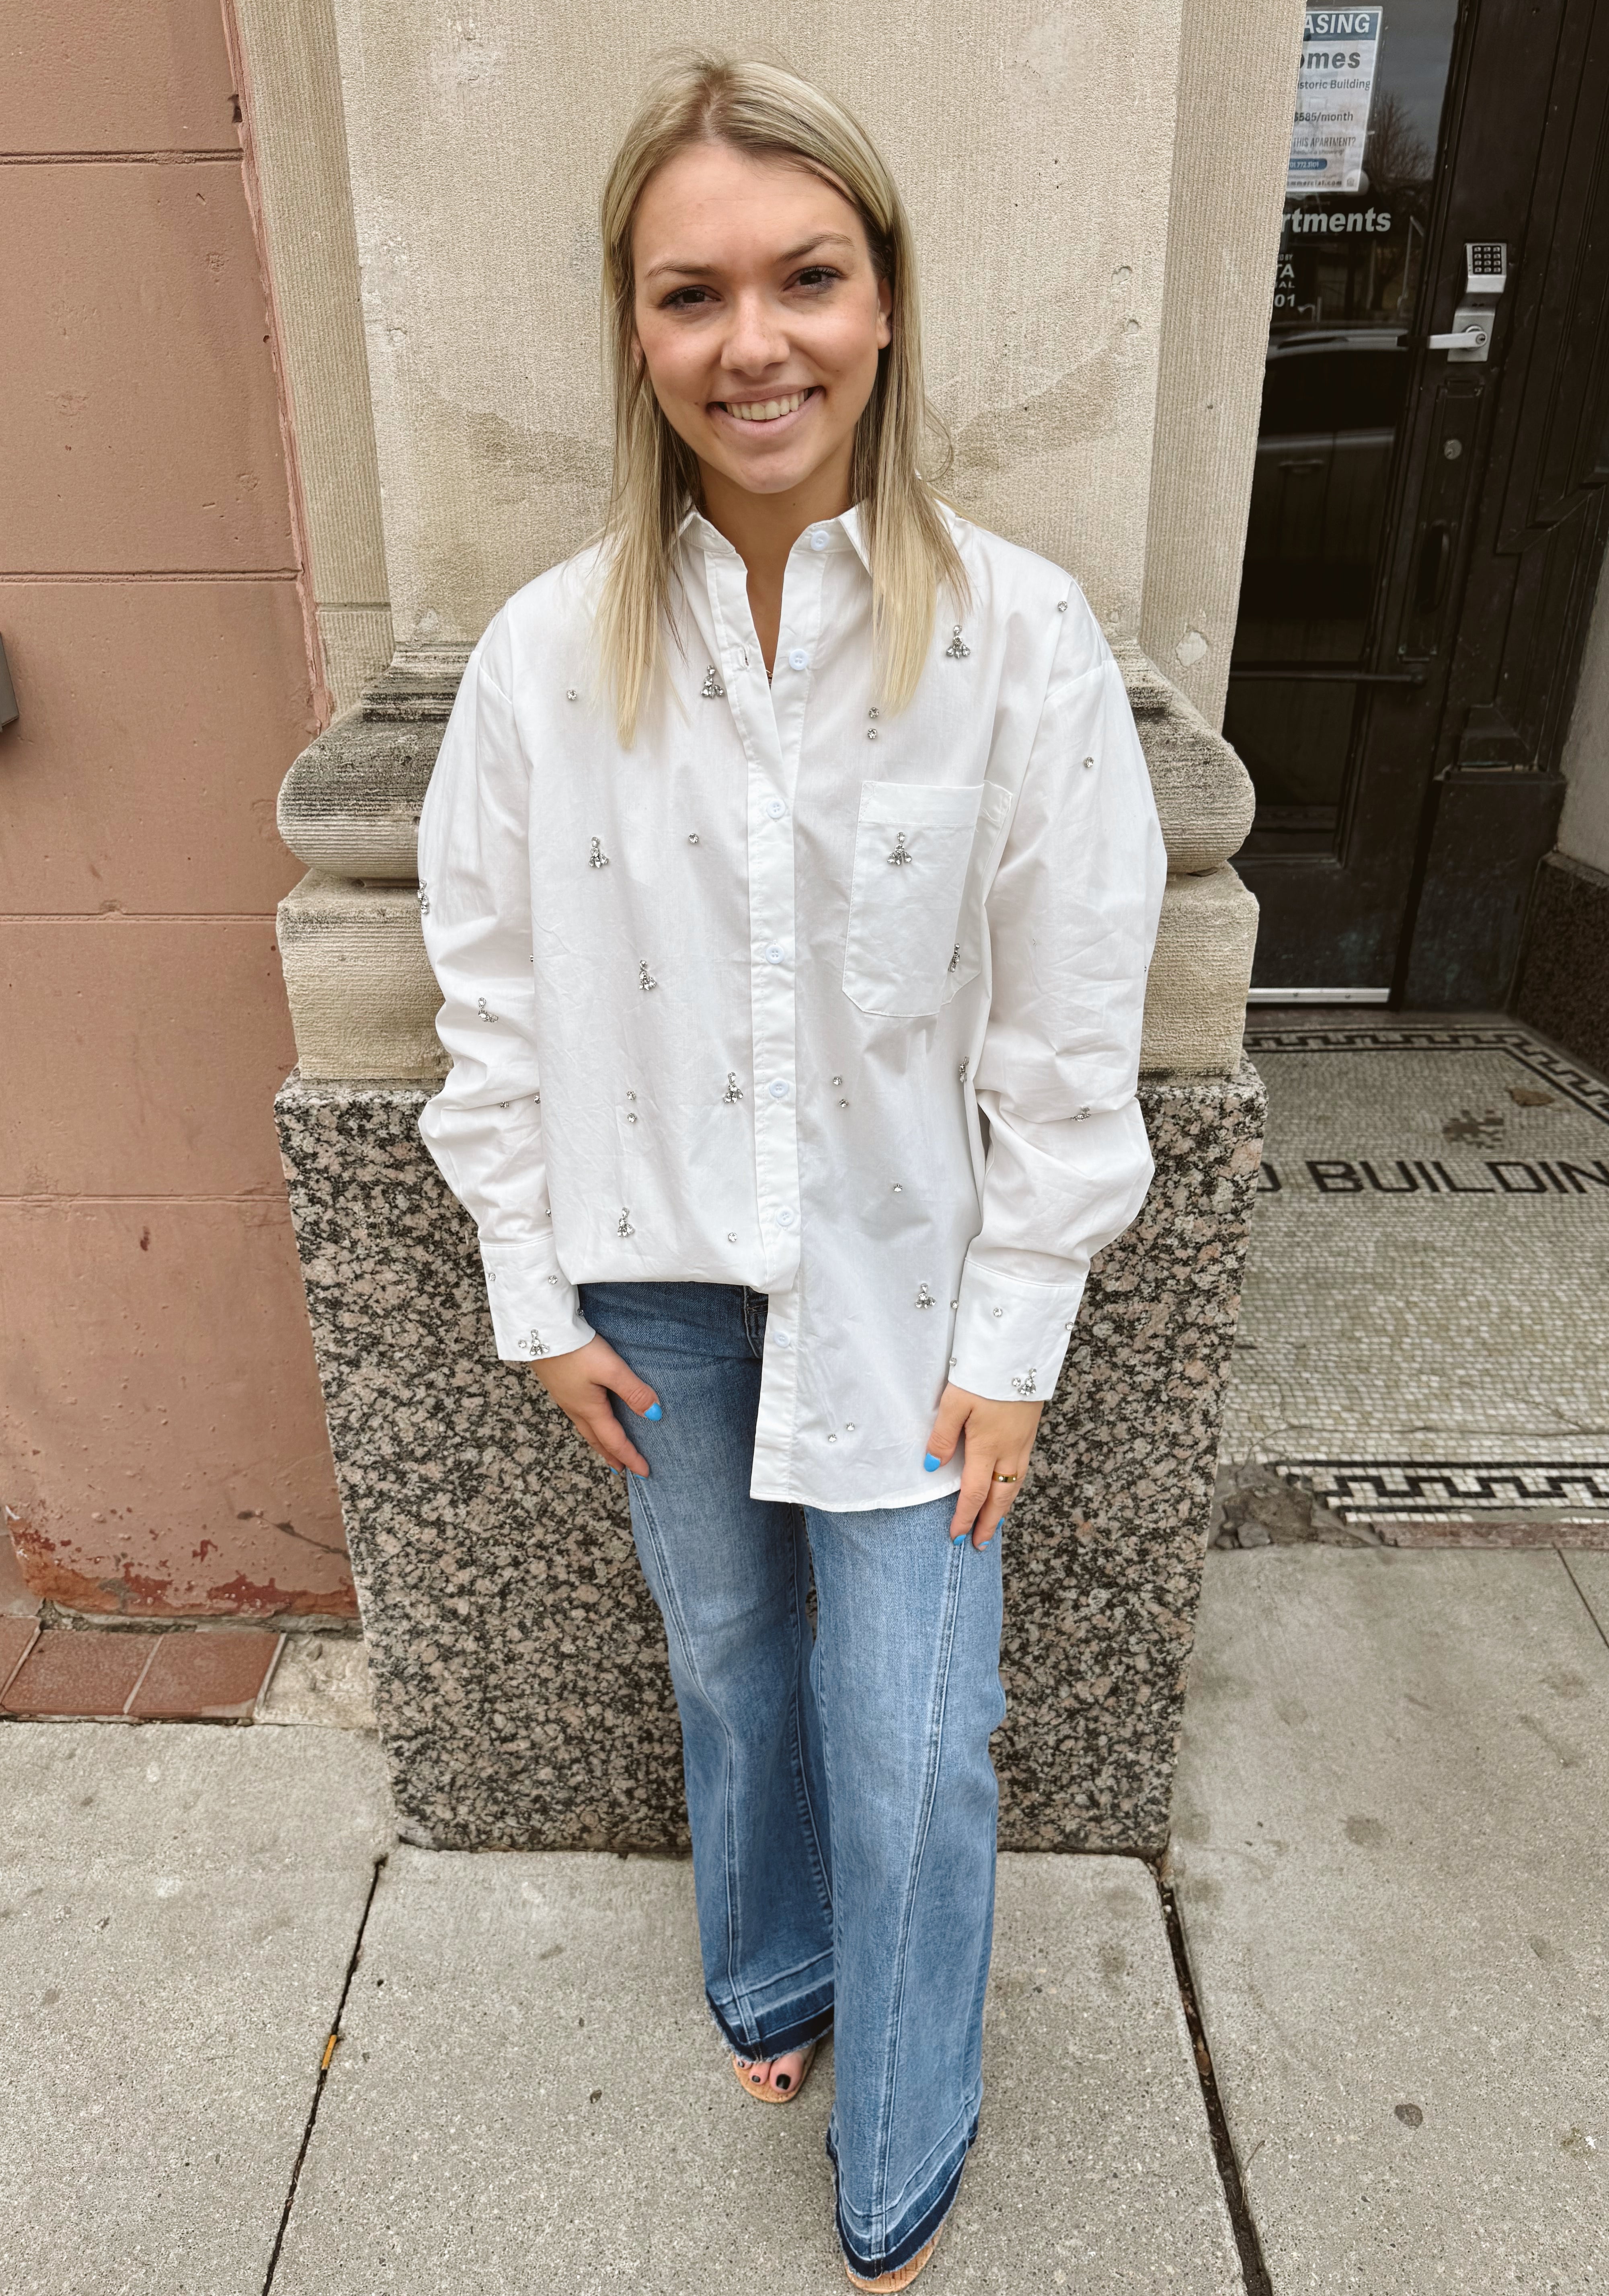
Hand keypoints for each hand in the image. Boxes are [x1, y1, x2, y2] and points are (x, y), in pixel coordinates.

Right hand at [529, 1334, 660, 1475]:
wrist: (539, 1331)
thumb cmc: (576, 1350)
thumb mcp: (611, 1369)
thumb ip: (634, 1391)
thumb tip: (655, 1415)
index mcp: (589, 1409)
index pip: (614, 1440)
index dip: (631, 1457)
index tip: (644, 1472)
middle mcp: (575, 1408)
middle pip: (596, 1440)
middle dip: (611, 1455)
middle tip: (622, 1469)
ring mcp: (565, 1397)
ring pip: (586, 1428)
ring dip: (599, 1442)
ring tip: (608, 1448)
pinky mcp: (559, 1384)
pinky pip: (578, 1415)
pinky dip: (589, 1425)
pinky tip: (590, 1415)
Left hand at [924, 1385, 1041, 1547]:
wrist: (1020, 1351)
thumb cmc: (984, 1374)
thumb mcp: (955, 1401)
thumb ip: (943, 1435)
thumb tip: (933, 1466)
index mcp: (987, 1446)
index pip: (974, 1493)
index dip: (965, 1518)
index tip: (956, 1537)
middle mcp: (1009, 1450)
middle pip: (999, 1497)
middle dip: (989, 1523)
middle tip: (980, 1545)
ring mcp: (1022, 1441)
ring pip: (1014, 1485)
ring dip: (1003, 1508)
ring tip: (994, 1524)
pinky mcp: (1029, 1430)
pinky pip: (1021, 1470)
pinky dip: (1013, 1487)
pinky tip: (1007, 1488)